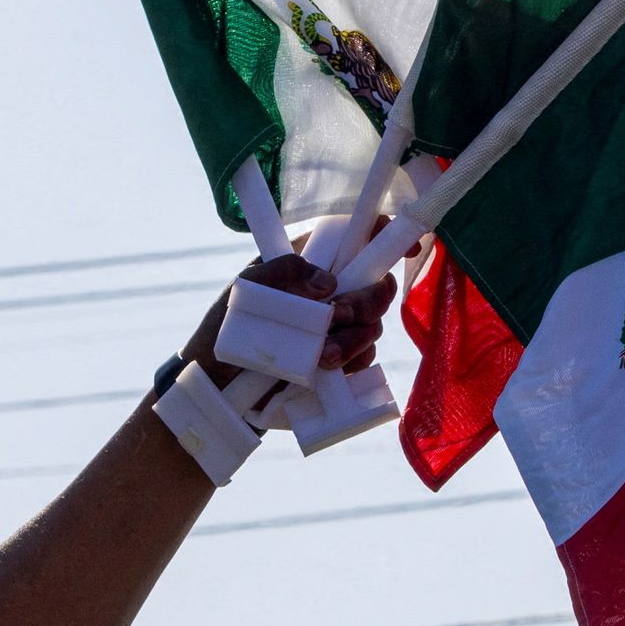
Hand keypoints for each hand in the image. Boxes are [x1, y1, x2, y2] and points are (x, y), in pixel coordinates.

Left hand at [185, 250, 399, 378]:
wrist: (221, 388)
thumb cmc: (227, 330)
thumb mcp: (246, 291)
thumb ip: (283, 273)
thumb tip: (329, 281)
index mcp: (309, 266)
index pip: (351, 241)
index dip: (381, 237)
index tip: (403, 245)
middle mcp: (330, 296)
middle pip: (376, 287)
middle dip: (367, 301)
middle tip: (340, 316)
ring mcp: (337, 331)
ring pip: (373, 327)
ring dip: (353, 340)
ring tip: (321, 356)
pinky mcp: (340, 363)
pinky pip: (364, 359)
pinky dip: (351, 364)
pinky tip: (325, 370)